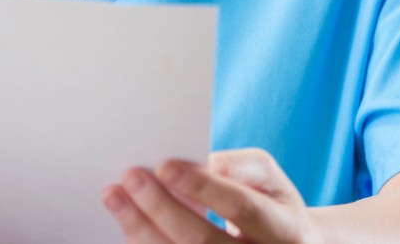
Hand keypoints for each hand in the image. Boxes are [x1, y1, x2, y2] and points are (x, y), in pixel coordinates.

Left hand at [104, 149, 320, 242]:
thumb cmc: (269, 204)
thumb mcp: (268, 179)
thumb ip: (240, 167)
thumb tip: (205, 164)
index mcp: (284, 229)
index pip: (241, 207)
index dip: (203, 187)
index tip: (164, 165)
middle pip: (203, 241)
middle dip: (162, 208)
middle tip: (131, 177)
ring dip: (141, 230)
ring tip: (114, 197)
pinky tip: (128, 224)